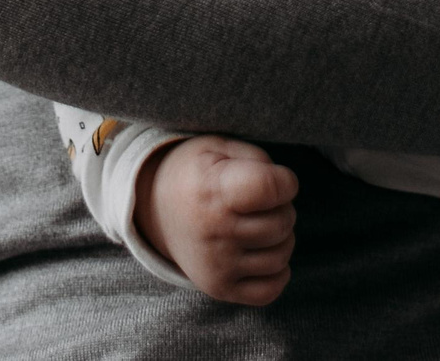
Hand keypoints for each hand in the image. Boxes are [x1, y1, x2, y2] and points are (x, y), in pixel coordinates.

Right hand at [134, 135, 299, 305]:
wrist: (153, 207)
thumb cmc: (196, 173)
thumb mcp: (219, 148)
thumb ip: (258, 161)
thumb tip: (286, 192)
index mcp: (212, 189)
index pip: (271, 188)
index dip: (284, 181)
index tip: (276, 180)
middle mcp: (212, 231)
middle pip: (281, 223)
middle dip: (283, 208)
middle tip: (263, 203)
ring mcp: (215, 265)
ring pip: (281, 257)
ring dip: (281, 239)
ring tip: (260, 224)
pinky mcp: (219, 288)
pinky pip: (270, 289)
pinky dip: (277, 272)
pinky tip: (261, 252)